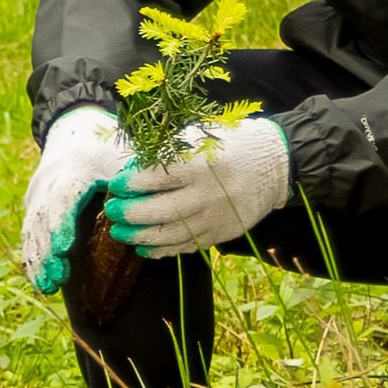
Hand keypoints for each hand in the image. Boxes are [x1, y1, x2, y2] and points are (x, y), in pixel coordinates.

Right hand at [18, 107, 137, 293]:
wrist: (74, 132)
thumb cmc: (106, 151)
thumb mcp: (121, 159)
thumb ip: (132, 182)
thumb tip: (146, 207)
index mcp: (74, 169)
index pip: (63, 197)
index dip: (61, 223)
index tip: (64, 247)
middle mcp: (49, 183)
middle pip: (44, 218)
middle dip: (49, 249)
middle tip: (59, 276)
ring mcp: (37, 196)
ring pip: (32, 230)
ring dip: (39, 259)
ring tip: (49, 285)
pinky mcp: (33, 208)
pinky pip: (29, 236)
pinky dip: (34, 259)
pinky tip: (43, 282)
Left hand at [109, 116, 290, 257]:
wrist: (275, 164)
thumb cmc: (230, 143)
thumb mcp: (198, 137)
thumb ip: (166, 153)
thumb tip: (129, 171)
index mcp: (200, 165)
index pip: (156, 179)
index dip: (130, 185)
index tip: (115, 185)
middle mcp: (208, 194)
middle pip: (160, 212)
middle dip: (129, 214)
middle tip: (112, 211)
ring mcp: (216, 217)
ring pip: (171, 235)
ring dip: (139, 237)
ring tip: (119, 232)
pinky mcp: (222, 233)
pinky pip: (187, 246)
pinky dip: (162, 250)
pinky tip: (144, 247)